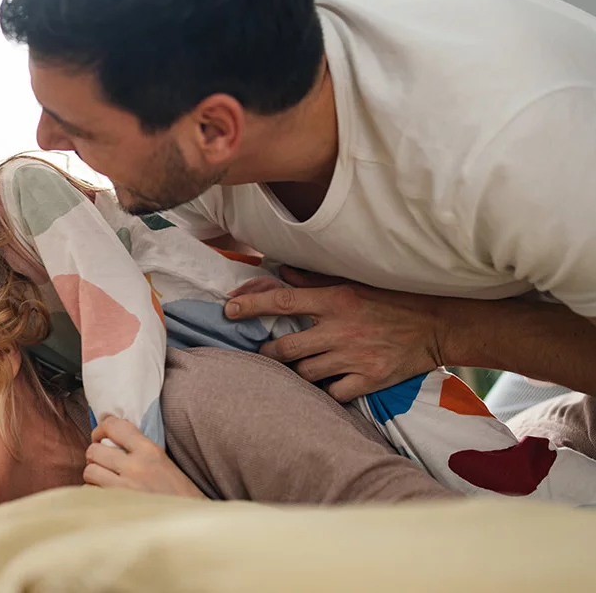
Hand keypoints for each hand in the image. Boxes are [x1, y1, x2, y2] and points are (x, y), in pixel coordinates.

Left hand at [84, 416, 203, 498]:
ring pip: (89, 471)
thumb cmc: (180, 494)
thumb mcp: (163, 462)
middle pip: (93, 450)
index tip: (100, 437)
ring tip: (107, 481)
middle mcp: (135, 467)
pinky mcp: (117, 507)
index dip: (101, 429)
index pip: (114, 426)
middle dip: (96, 456)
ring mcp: (124, 488)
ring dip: (94, 476)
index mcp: (150, 451)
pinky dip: (95, 494)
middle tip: (105, 464)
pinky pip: (91, 493)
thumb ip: (137, 448)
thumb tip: (105, 434)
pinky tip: (109, 497)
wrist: (191, 523)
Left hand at [225, 266, 447, 401]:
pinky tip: (328, 383)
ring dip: (297, 371)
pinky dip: (326, 391)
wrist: (439, 325)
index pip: (282, 302)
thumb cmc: (392, 301)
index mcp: (335, 301)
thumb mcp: (354, 283)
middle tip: (268, 351)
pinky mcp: (370, 380)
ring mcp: (354, 358)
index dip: (251, 305)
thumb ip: (314, 282)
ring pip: (304, 373)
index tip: (228, 308)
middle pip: (284, 348)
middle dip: (269, 352)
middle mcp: (340, 330)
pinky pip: (332, 393)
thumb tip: (280, 272)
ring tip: (303, 365)